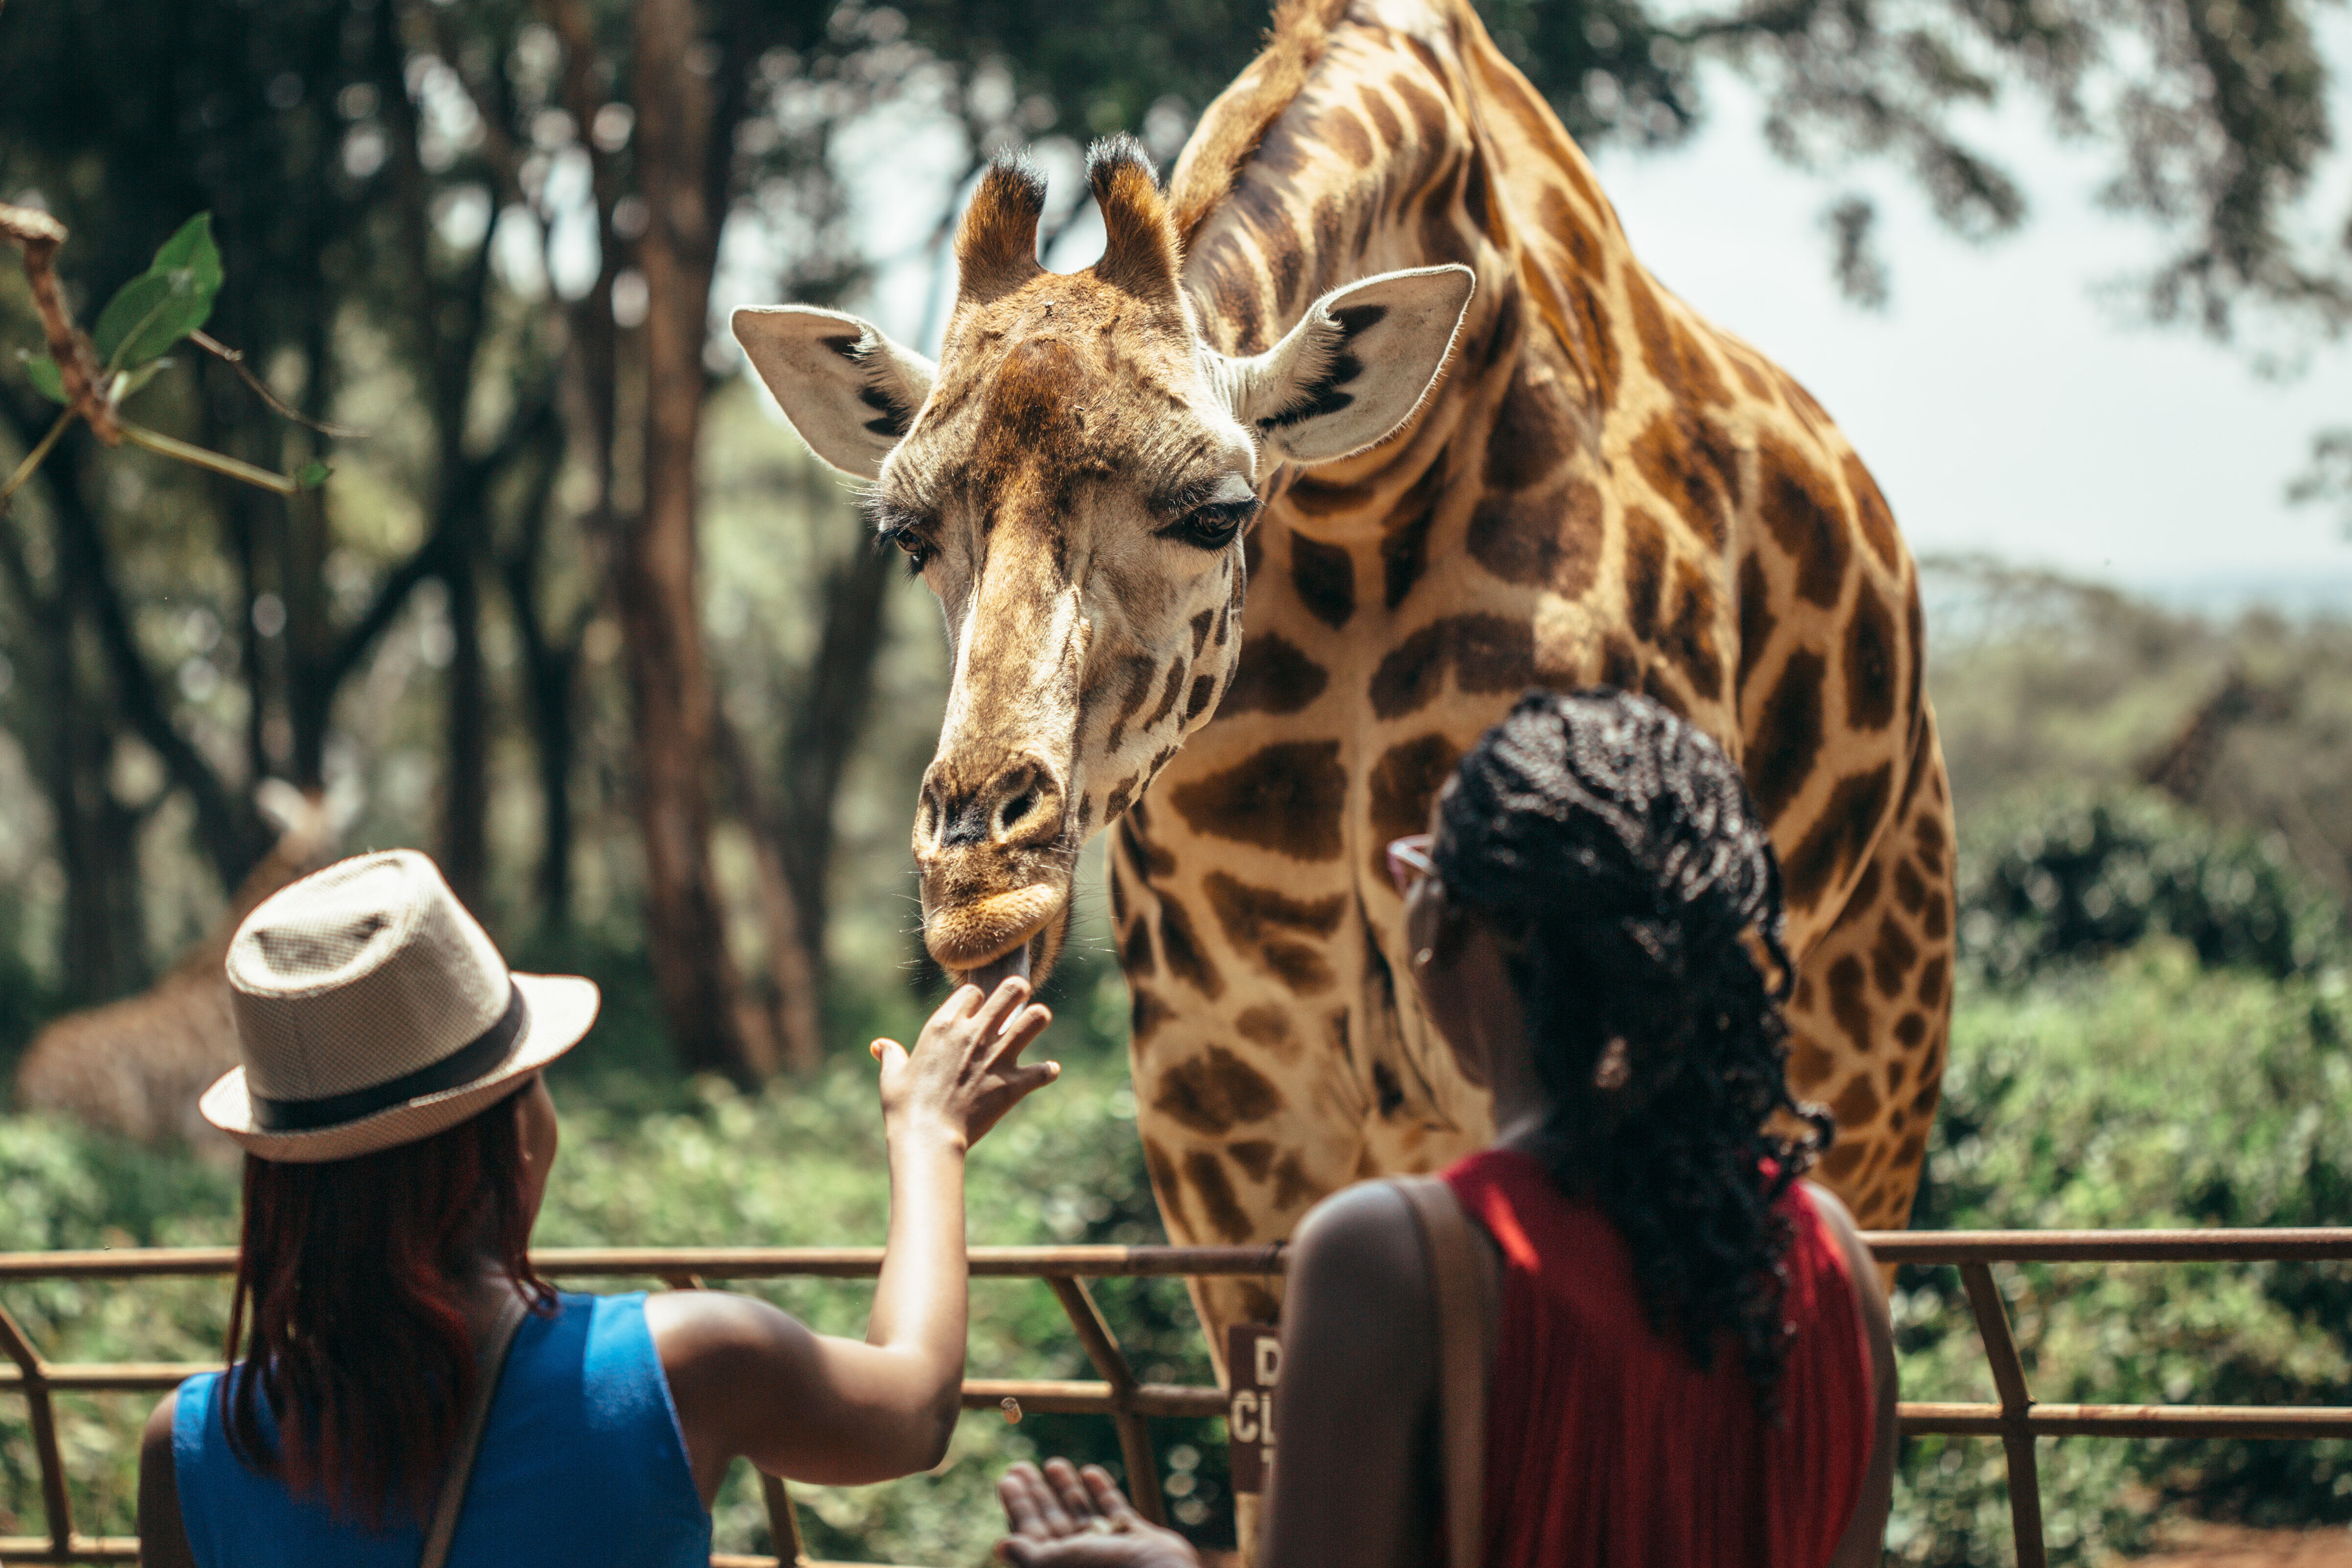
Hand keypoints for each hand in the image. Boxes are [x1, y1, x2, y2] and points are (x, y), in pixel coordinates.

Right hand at [872, 979, 1057, 1149]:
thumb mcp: (892, 1077)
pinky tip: (1046, 1072)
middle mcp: (974, 1034)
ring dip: (1038, 1019)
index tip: (977, 1011)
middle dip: (1017, 991)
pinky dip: (1047, 1071)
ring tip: (1036, 1022)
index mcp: (944, 1026)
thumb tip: (880, 1046)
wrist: (927, 1138)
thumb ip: (891, 1056)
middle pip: (1010, 990)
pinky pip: (1043, 1071)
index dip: (977, 999)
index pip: (972, 992)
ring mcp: (997, 1057)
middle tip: (1018, 998)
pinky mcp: (1013, 1083)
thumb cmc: (905, 1108)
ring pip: (1035, 1019)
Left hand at [996, 1460, 1198, 1567]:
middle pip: (1052, 1519)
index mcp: (1058, 1564)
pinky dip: (1102, 1491)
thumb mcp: (1054, 1563)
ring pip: (1081, 1511)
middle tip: (1020, 1465)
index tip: (1007, 1478)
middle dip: (1037, 1493)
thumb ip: (1029, 1553)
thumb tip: (1001, 1546)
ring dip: (1066, 1487)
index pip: (1030, 1531)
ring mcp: (1108, 1547)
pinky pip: (1114, 1510)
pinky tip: (1091, 1471)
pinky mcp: (1135, 1537)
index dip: (1018, 1506)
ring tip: (1053, 1462)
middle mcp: (1080, 1557)